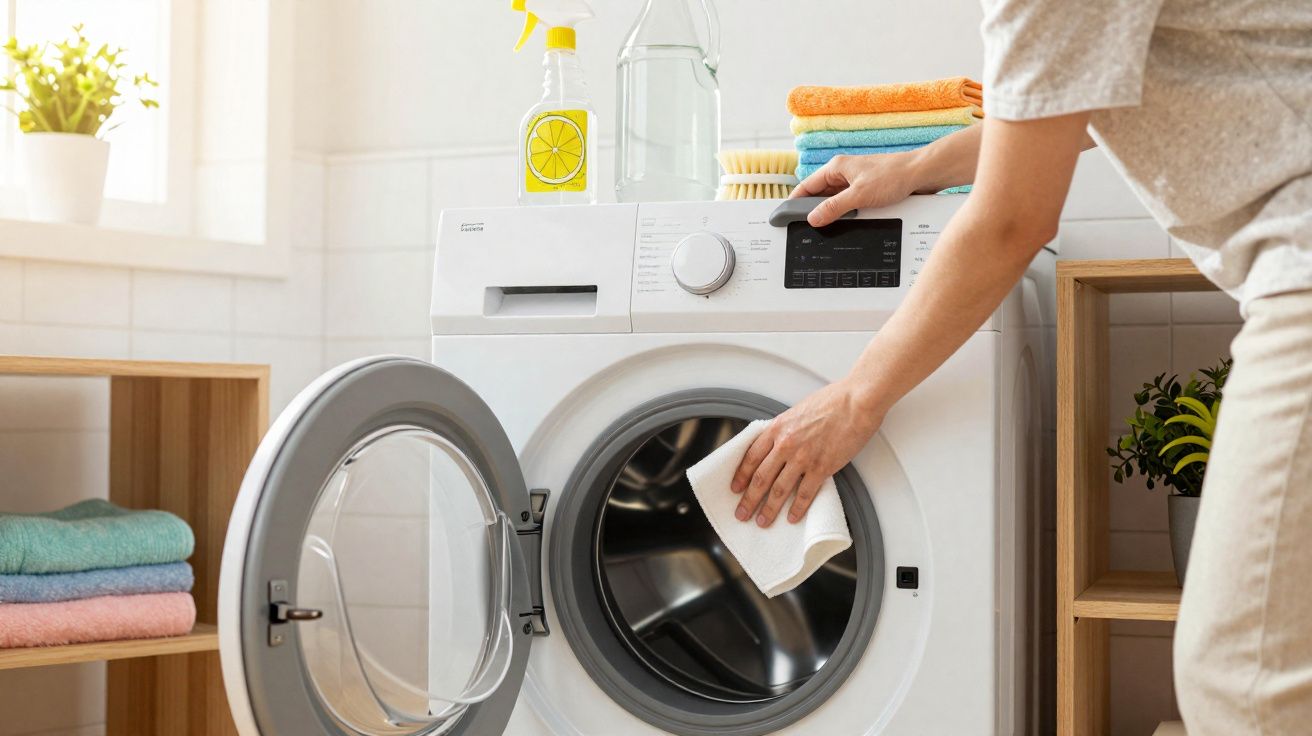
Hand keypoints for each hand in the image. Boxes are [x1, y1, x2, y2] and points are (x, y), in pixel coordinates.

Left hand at [730, 378, 883, 526]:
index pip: (751, 457)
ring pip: (779, 489)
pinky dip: (797, 508)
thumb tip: (778, 444)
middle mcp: (786, 444)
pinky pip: (805, 493)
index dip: (741, 476)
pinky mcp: (822, 467)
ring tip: (762, 521)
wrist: (856, 402)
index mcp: (777, 428)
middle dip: (749, 499)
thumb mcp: (797, 412)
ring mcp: (803, 457)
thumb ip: (785, 430)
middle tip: (742, 513)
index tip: (735, 488)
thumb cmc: (832, 401)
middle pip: (760, 477)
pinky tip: (792, 517)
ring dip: (769, 509)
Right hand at [791, 152, 920, 226]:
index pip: (806, 186)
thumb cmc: (893, 175)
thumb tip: (814, 219)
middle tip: (808, 226)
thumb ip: (834, 208)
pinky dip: (845, 212)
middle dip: (814, 210)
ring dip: (832, 211)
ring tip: (828, 224)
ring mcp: (854, 181)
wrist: (920, 173)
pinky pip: (847, 202)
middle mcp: (843, 173)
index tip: (787, 215)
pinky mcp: (865, 188)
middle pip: (819, 194)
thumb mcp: (859, 196)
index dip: (796, 201)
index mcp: (836, 168)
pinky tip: (846, 220)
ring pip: (834, 199)